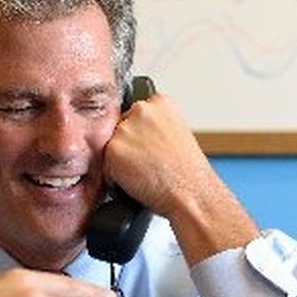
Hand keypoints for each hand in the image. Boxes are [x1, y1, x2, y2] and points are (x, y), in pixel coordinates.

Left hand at [104, 93, 259, 262]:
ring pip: (111, 148)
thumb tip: (133, 135)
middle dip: (129, 148)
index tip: (152, 150)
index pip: (135, 115)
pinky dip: (116, 180)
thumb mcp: (176, 135)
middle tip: (148, 165)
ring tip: (145, 175)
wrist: (191, 194)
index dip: (141, 138)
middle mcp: (141, 109)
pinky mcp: (112, 149)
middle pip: (120, 130)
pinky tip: (137, 183)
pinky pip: (105, 168)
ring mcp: (125, 128)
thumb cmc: (187, 174)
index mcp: (160, 102)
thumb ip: (152, 127)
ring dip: (121, 164)